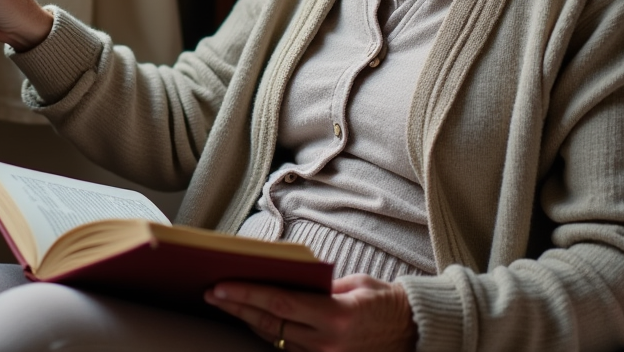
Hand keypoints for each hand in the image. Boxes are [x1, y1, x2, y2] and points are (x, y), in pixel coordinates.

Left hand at [204, 275, 417, 351]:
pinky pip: (287, 347)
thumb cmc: (385, 302)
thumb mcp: (354, 284)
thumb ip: (319, 285)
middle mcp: (326, 341)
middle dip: (236, 307)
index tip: (220, 286)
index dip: (246, 295)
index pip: (279, 304)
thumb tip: (287, 278)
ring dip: (247, 320)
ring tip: (225, 302)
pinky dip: (267, 331)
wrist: (413, 333)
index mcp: (335, 316)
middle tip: (211, 292)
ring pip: (274, 338)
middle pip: (269, 324)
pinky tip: (251, 318)